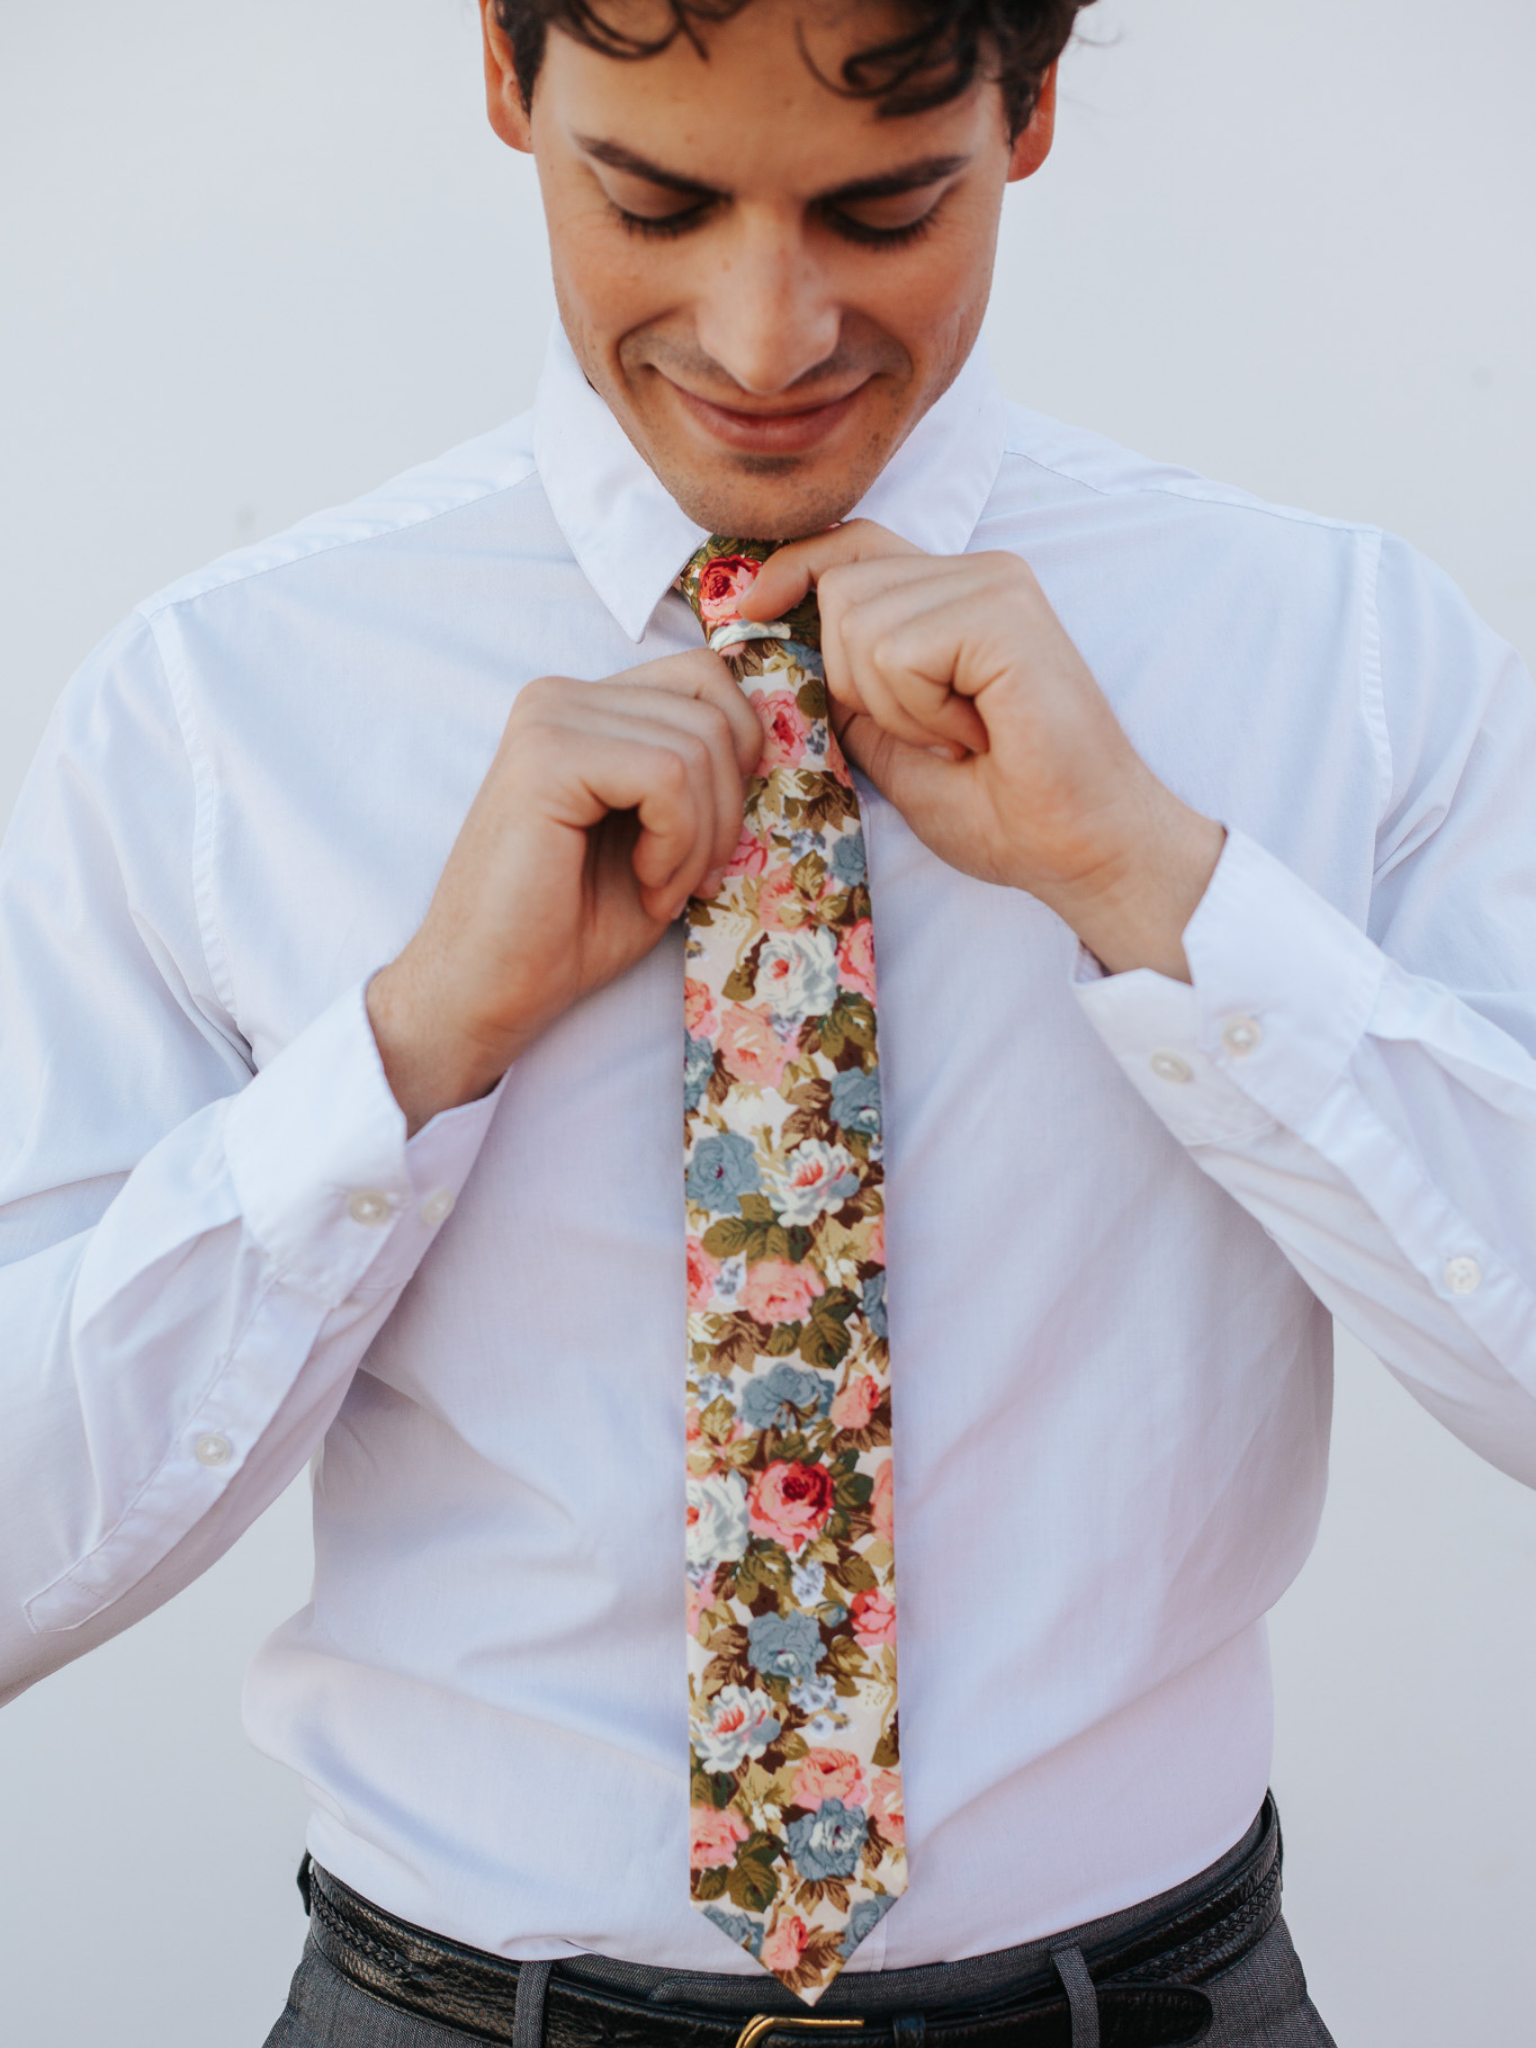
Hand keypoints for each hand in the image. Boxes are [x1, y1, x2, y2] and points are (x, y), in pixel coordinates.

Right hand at [368, 652, 759, 1132]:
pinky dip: (678, 843)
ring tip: (657, 887)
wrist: (486, 992)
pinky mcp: (545, 757)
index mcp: (587, 706)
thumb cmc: (570, 930)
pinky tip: (644, 883)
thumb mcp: (663, 840)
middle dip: (726, 809)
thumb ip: (702, 778)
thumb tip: (778, 737)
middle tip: (684, 879)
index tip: (703, 845)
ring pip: (699, 745)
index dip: (736, 764)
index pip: (709, 681)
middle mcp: (562, 695)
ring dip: (701, 837)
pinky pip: (668, 775)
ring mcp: (549, 717)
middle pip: (714, 709)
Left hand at [744, 523, 1224, 979]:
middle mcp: (979, 573)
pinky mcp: (1004, 612)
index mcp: (957, 596)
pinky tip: (974, 735)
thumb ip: (848, 696)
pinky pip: (896, 649)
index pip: (854, 546)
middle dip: (854, 681)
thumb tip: (783, 654)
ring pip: (859, 621)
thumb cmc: (1007, 810)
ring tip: (959, 738)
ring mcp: (995, 584)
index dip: (793, 568)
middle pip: (842, 587)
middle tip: (933, 735)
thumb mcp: (896, 748)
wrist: (1084, 849)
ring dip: (892, 705)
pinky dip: (918, 710)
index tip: (751, 611)